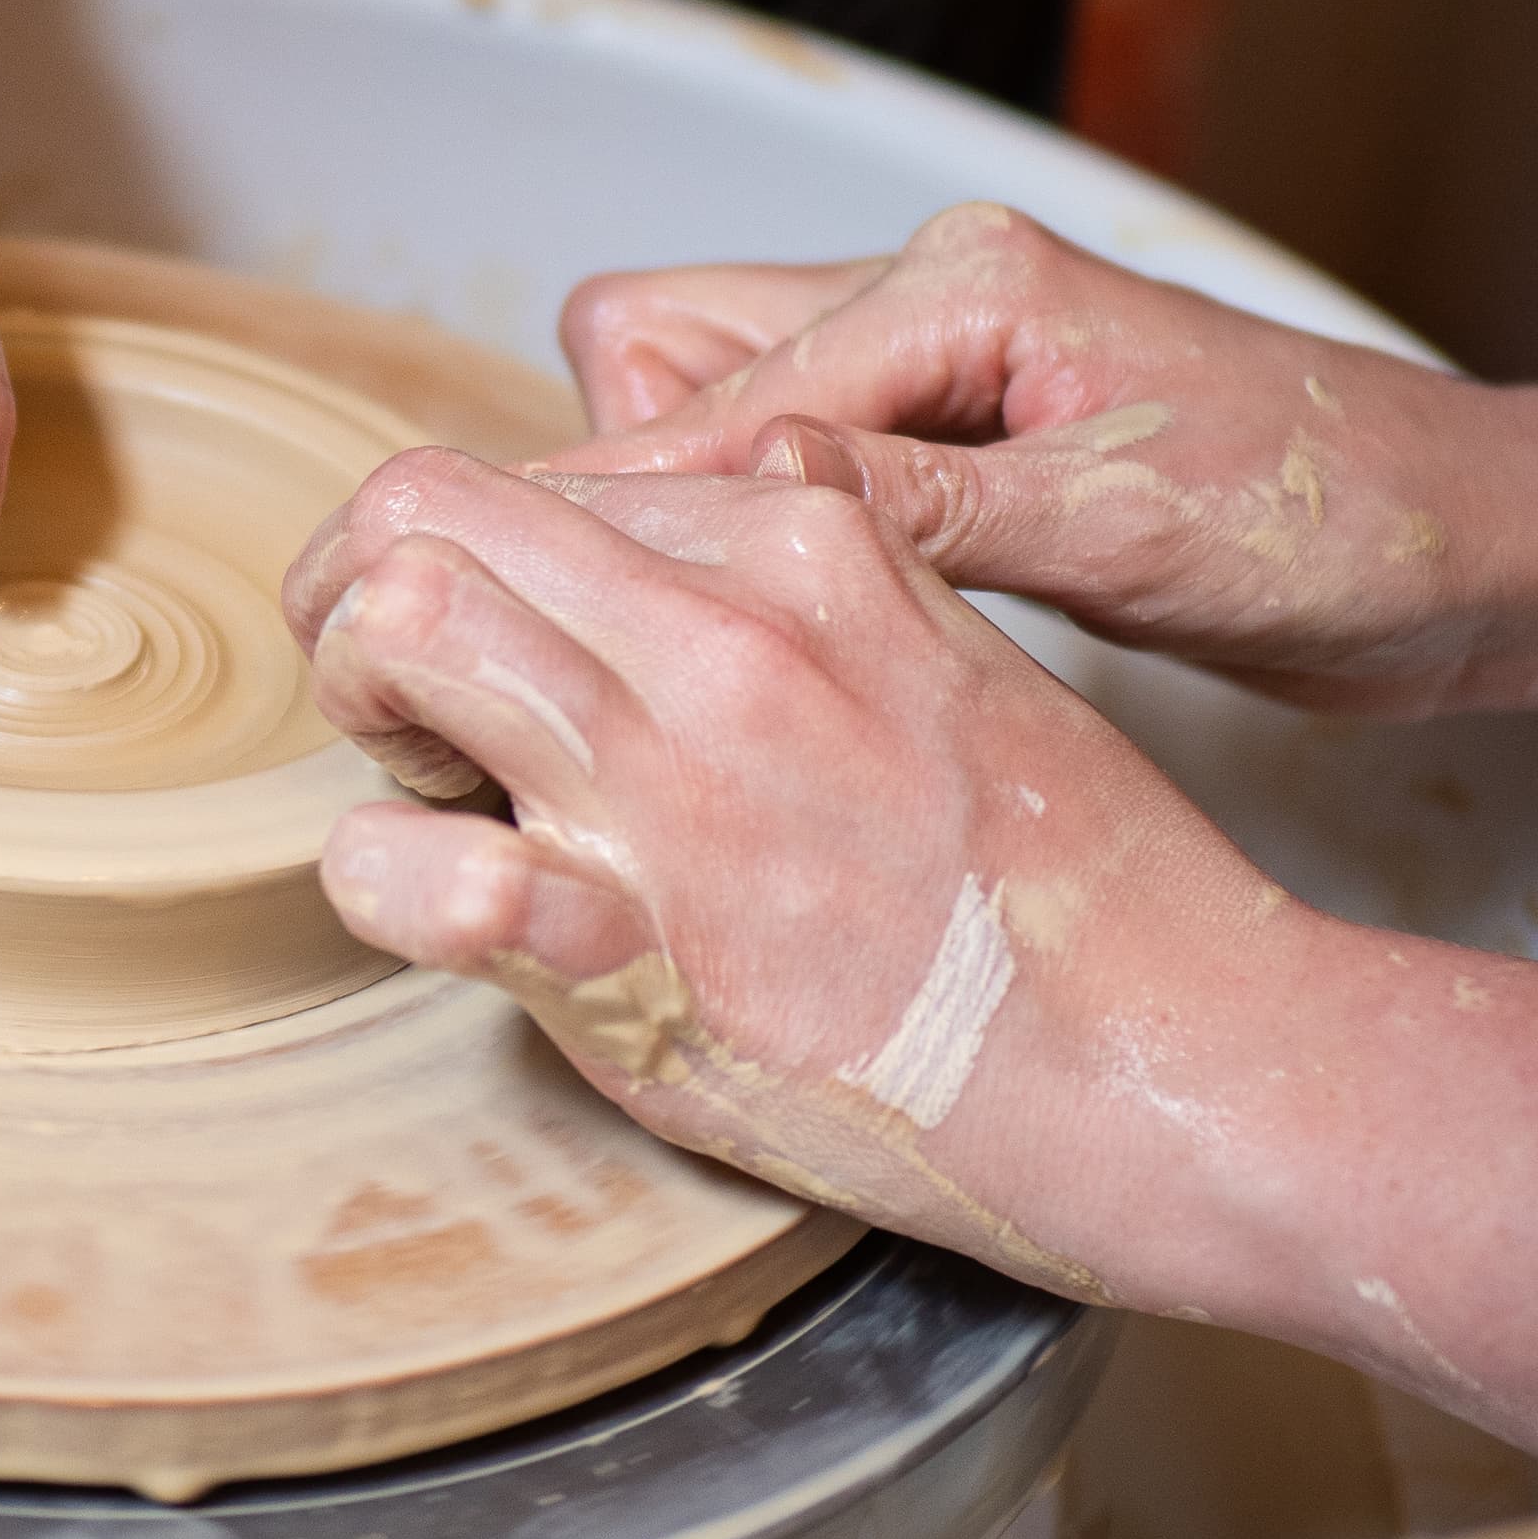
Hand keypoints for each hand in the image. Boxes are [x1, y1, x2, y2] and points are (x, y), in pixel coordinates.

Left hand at [280, 447, 1308, 1307]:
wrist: (1179, 1059)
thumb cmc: (1075, 885)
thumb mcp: (961, 655)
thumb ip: (835, 565)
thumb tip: (761, 480)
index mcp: (802, 549)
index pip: (533, 479)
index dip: (474, 564)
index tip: (502, 660)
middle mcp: (723, 637)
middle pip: (420, 509)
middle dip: (358, 600)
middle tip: (399, 711)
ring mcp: (674, 786)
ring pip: (395, 625)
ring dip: (362, 708)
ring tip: (429, 794)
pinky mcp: (636, 950)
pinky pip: (419, 871)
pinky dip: (383, 882)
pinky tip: (444, 908)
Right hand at [557, 204, 1522, 715]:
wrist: (1468, 552)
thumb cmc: (1339, 525)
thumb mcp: (1128, 530)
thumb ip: (929, 505)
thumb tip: (755, 478)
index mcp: (966, 284)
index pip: (715, 379)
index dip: (622, 493)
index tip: (512, 584)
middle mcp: (933, 296)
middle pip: (668, 343)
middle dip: (632, 464)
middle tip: (651, 607)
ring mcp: (938, 367)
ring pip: (715, 400)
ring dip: (689, 501)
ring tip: (699, 628)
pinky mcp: (956, 441)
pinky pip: (790, 460)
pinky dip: (752, 528)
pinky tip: (768, 622)